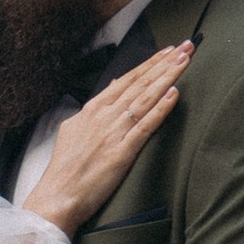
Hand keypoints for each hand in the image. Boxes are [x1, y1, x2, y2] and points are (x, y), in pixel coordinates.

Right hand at [26, 43, 190, 235]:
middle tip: (187, 46)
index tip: (167, 51)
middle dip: (164, 63)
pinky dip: (161, 109)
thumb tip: (113, 86)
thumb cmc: (65, 170)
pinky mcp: (121, 153)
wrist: (56, 197)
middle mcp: (103, 117)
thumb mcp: (74, 130)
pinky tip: (174, 93)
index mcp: (91, 110)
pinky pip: (145, 126)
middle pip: (140, 84)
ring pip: (145, 99)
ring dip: (167, 78)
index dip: (149, 64)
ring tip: (185, 61)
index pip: (126, 80)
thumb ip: (94, 109)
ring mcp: (112, 133)